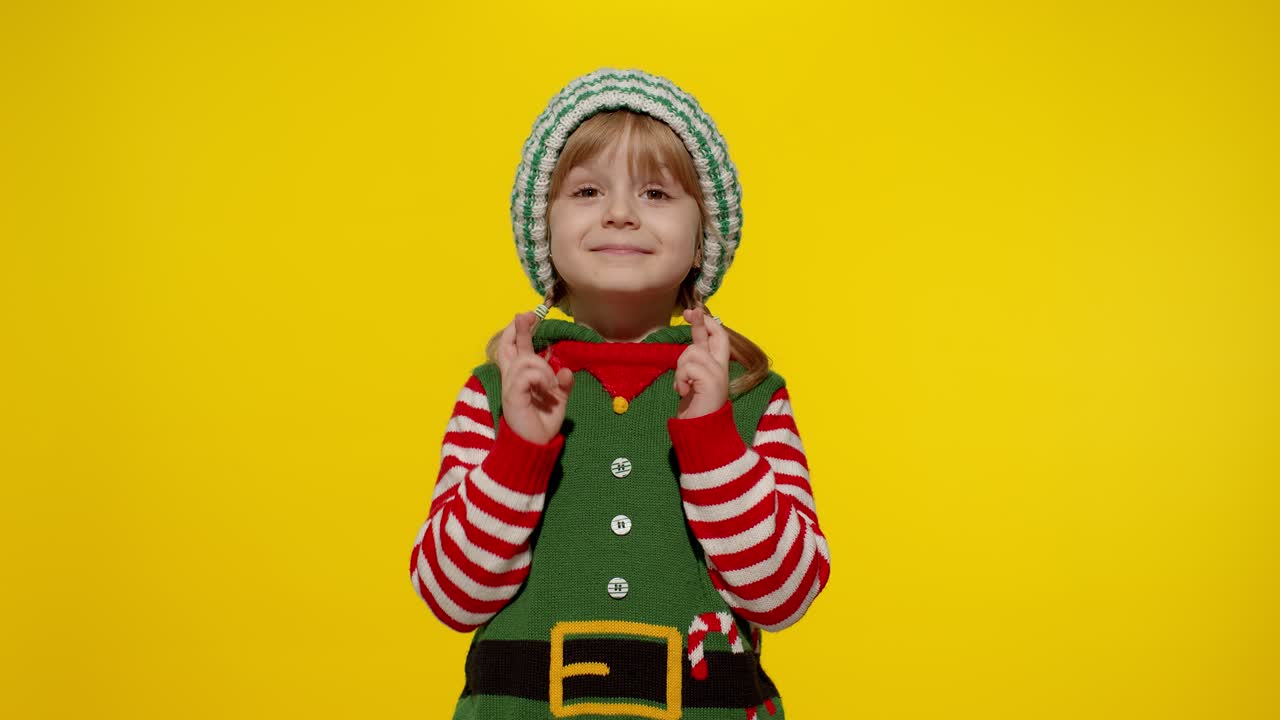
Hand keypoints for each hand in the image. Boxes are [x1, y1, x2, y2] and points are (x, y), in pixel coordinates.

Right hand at [496, 312, 574, 443]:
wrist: (535, 445)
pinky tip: (549, 389)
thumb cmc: (542, 423)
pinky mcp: (512, 395)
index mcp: (520, 378)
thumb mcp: (558, 400)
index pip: (515, 349)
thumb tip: (567, 370)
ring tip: (552, 385)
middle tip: (526, 315)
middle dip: (517, 329)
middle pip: (507, 347)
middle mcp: (512, 379)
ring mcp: (510, 386)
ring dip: (543, 368)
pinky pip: (526, 374)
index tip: (529, 316)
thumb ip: (562, 384)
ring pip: (525, 360)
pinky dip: (541, 377)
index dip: (519, 331)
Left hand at [674, 307, 729, 419]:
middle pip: (717, 336)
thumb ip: (693, 364)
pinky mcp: (713, 381)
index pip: (717, 337)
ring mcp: (719, 374)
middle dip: (702, 321)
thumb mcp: (692, 380)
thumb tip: (690, 346)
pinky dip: (681, 379)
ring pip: (693, 352)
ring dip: (680, 369)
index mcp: (718, 366)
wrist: (700, 431)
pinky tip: (683, 392)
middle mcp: (722, 367)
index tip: (693, 311)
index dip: (707, 322)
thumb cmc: (695, 408)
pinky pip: (689, 368)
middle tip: (690, 311)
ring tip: (682, 386)